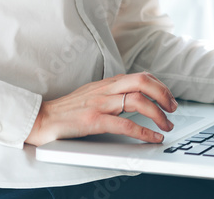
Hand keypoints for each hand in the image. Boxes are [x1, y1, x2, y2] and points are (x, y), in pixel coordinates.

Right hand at [25, 72, 177, 146]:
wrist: (40, 118)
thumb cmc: (66, 110)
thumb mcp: (93, 94)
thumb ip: (112, 93)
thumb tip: (132, 97)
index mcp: (108, 83)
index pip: (141, 76)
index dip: (160, 86)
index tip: (169, 98)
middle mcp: (106, 89)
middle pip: (144, 82)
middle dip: (164, 94)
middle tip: (173, 109)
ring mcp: (100, 104)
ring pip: (139, 101)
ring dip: (158, 114)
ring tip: (166, 126)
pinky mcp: (94, 120)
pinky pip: (125, 125)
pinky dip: (144, 132)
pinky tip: (153, 137)